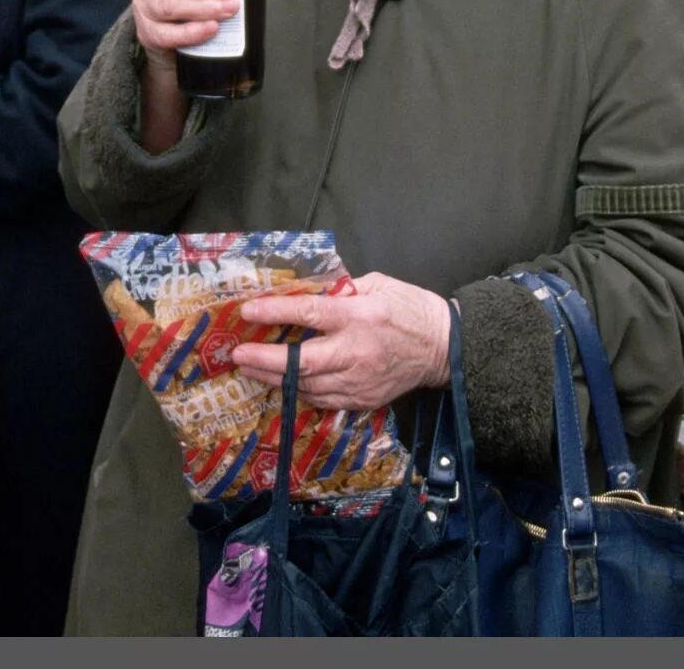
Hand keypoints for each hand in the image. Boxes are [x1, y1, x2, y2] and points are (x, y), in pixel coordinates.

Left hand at [232, 274, 451, 411]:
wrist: (445, 348)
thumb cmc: (410, 308)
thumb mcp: (377, 284)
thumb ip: (340, 290)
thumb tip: (306, 294)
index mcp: (359, 316)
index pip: (309, 314)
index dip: (275, 313)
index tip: (248, 311)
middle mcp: (356, 352)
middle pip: (302, 362)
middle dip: (265, 359)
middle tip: (237, 355)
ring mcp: (359, 381)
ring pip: (308, 386)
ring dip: (276, 378)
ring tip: (250, 369)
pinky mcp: (363, 400)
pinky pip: (323, 400)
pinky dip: (300, 391)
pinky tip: (283, 383)